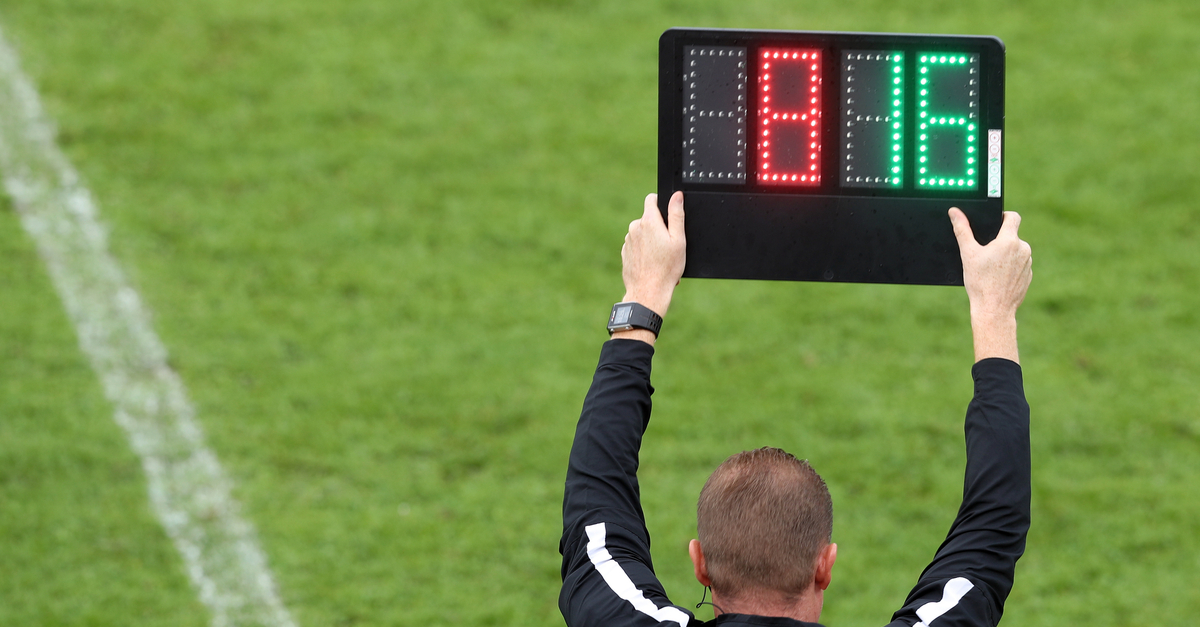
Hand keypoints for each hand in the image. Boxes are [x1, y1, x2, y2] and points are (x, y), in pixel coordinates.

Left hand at [620, 191, 685, 318]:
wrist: (648, 292)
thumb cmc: (666, 268)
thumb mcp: (678, 240)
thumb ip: (677, 214)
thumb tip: (677, 196)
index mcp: (648, 221)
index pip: (652, 199)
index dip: (661, 203)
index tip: (668, 216)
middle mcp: (635, 228)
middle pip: (648, 218)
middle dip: (658, 227)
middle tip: (669, 245)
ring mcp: (628, 241)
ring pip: (642, 233)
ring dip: (651, 240)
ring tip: (662, 258)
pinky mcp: (625, 252)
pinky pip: (637, 245)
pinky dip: (645, 251)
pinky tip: (653, 264)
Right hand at [950, 208, 1031, 362]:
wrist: (994, 310)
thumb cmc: (980, 283)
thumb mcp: (968, 254)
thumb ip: (962, 229)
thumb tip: (955, 212)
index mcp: (1009, 240)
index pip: (1012, 217)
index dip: (1003, 216)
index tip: (994, 223)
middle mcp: (1023, 249)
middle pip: (1012, 236)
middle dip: (1000, 241)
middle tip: (985, 253)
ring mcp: (1028, 263)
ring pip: (1016, 251)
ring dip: (1006, 254)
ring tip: (991, 268)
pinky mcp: (1028, 276)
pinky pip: (1020, 265)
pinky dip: (1010, 268)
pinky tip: (998, 278)